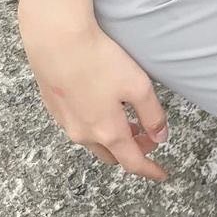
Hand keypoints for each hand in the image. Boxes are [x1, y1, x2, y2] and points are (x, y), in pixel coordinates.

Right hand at [18, 6, 171, 181]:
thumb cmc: (100, 60)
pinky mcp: (54, 106)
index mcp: (107, 132)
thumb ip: (153, 115)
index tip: (162, 175)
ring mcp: (65, 121)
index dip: (150, 171)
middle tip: (149, 139)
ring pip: (93, 141)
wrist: (56, 40)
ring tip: (130, 123)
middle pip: (112, 155)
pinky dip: (95, 126)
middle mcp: (83, 133)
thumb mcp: (139, 86)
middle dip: (132, 152)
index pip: (132, 162)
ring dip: (113, 139)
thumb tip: (160, 136)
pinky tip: (102, 107)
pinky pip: (78, 126)